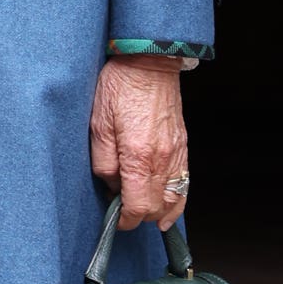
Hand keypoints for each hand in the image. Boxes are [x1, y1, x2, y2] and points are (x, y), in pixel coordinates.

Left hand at [90, 54, 189, 230]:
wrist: (149, 62)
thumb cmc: (120, 86)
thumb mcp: (98, 123)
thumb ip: (103, 160)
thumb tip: (110, 185)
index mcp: (138, 155)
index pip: (137, 205)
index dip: (125, 220)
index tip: (116, 220)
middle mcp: (162, 159)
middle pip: (156, 208)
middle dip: (139, 217)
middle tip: (122, 211)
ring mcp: (176, 153)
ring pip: (174, 200)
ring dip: (158, 212)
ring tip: (143, 215)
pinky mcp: (183, 146)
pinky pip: (184, 184)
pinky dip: (177, 202)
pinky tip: (167, 209)